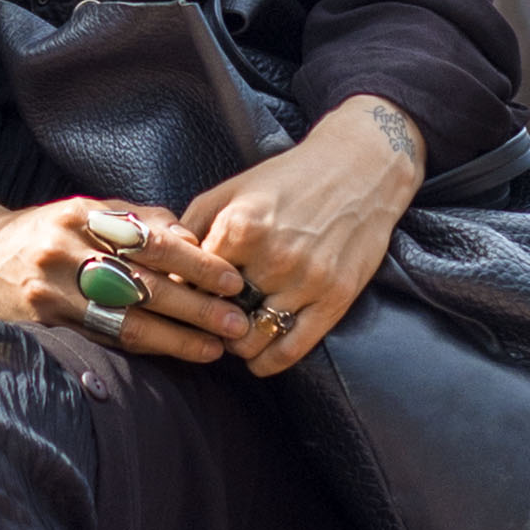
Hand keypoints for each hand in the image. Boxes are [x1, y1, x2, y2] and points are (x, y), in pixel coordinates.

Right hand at [0, 193, 253, 363]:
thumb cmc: (43, 232)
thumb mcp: (83, 210)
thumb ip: (137, 218)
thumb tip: (192, 237)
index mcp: (80, 215)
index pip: (149, 240)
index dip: (193, 262)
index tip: (230, 279)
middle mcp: (63, 251)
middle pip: (142, 283)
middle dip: (196, 305)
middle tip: (237, 321)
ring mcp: (50, 292)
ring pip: (125, 320)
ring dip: (177, 337)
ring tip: (216, 346)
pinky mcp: (42, 325)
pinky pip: (103, 339)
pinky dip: (145, 347)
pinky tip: (175, 352)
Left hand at [182, 99, 423, 381]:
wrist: (359, 167)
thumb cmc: (289, 176)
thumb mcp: (231, 188)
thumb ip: (194, 224)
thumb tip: (169, 266)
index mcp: (240, 227)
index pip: (194, 282)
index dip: (186, 295)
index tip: (186, 299)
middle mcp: (273, 257)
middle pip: (221, 314)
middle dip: (210, 322)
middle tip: (208, 322)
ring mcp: (307, 281)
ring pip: (254, 337)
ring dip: (237, 344)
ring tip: (233, 336)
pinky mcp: (335, 298)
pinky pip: (293, 347)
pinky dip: (269, 362)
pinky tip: (259, 360)